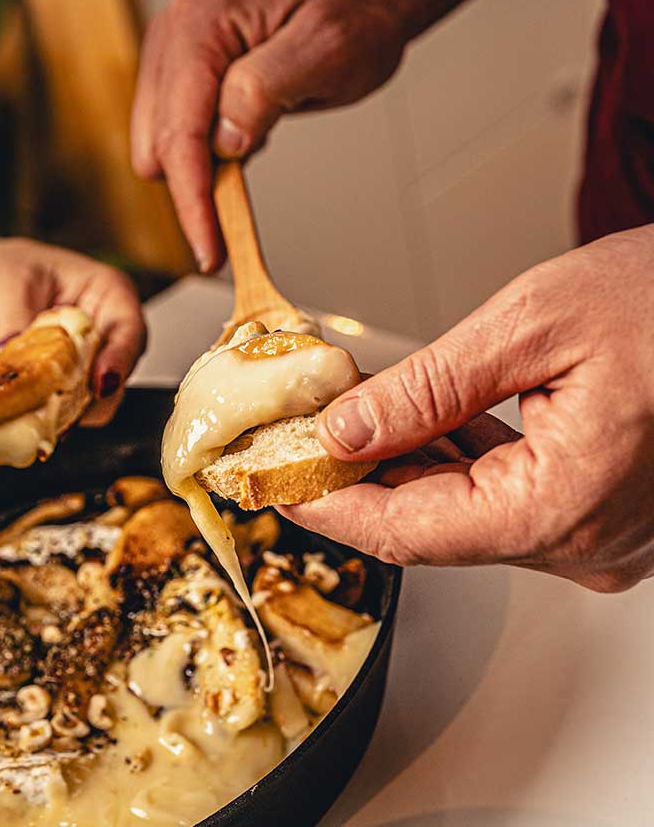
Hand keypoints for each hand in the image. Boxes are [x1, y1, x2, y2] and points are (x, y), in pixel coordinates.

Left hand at [0, 237, 145, 426]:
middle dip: (91, 397)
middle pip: (119, 374)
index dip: (120, 358)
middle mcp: (108, 333)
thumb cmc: (10, 271)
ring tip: (32, 417)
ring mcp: (91, 364)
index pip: (129, 329)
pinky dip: (47, 420)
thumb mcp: (7, 284)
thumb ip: (14, 318)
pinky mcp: (70, 389)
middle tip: (59, 410)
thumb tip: (7, 349)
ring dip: (67, 413)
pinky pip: (69, 413)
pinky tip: (21, 419)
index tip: (102, 382)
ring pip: (96, 401)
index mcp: (109, 295)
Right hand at [131, 0, 407, 270]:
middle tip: (240, 216)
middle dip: (194, 189)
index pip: (180, 132)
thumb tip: (223, 138)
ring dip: (201, 174)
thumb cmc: (348, 23)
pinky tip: (244, 140)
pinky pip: (178, 144)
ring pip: (160, 152)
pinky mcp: (181, 85)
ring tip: (256, 146)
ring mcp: (172, 63)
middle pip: (157, 148)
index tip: (210, 250)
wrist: (357, 7)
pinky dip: (207, 161)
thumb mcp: (323, 51)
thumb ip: (263, 88)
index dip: (193, 198)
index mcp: (197, 27)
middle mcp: (171, 41)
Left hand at [282, 225, 653, 592]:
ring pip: (463, 515)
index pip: (407, 533)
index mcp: (564, 509)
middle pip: (430, 529)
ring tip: (343, 423)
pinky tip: (415, 426)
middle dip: (355, 484)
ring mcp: (596, 535)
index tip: (271, 480)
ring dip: (400, 471)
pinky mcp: (599, 512)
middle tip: (293, 440)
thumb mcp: (531, 325)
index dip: (328, 508)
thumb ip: (428, 389)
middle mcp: (584, 544)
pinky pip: (502, 499)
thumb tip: (346, 431)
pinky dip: (451, 465)